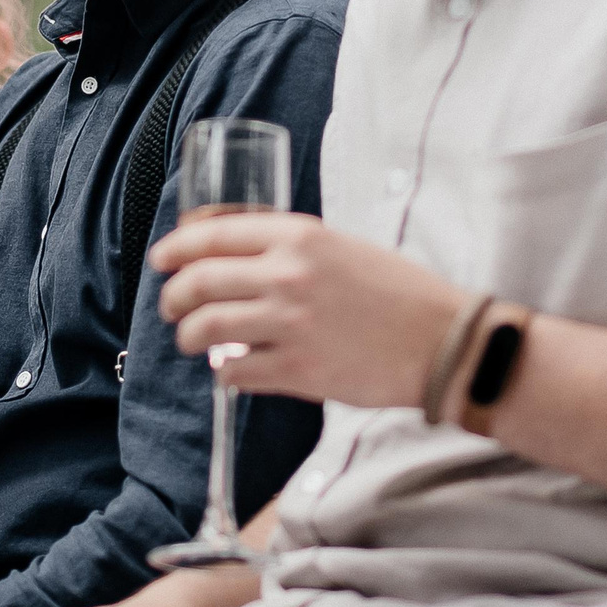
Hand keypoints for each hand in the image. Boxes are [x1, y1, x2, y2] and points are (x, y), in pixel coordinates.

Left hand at [151, 212, 471, 407]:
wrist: (444, 342)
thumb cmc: (400, 293)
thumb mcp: (344, 247)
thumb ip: (292, 248)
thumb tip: (236, 256)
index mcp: (299, 236)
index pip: (213, 234)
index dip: (177, 248)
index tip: (162, 260)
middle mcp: (287, 275)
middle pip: (199, 281)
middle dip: (174, 297)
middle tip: (172, 307)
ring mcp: (288, 325)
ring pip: (205, 328)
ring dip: (188, 337)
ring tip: (192, 340)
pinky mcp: (296, 371)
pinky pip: (234, 372)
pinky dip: (224, 372)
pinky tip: (232, 370)